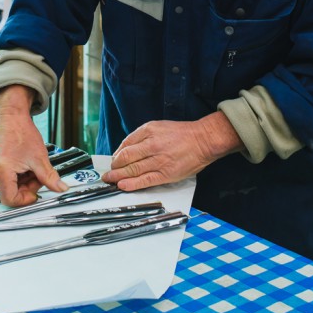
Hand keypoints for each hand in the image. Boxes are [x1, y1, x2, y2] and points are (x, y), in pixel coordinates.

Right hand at [0, 85, 67, 205]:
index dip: (25, 199)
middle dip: (27, 188)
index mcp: (1, 171)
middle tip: (37, 175)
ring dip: (23, 183)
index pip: (10, 200)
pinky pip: (5, 180)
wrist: (11, 117)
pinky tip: (23, 166)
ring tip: (30, 168)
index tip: (36, 192)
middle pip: (10, 194)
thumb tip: (61, 188)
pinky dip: (17, 177)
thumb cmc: (22, 132)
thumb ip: (50, 177)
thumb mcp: (40, 158)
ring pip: (8, 188)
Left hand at [102, 112, 243, 191]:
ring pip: (132, 169)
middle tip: (108, 172)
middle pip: (125, 157)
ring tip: (110, 180)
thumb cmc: (183, 134)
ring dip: (118, 176)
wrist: (203, 140)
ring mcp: (158, 160)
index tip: (113, 160)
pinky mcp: (166, 173)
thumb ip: (142, 136)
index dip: (116, 154)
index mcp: (149, 130)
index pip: (126, 144)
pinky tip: (122, 186)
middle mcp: (151, 144)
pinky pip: (145, 180)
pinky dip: (131, 184)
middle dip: (114, 166)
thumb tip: (126, 149)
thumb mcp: (159, 126)